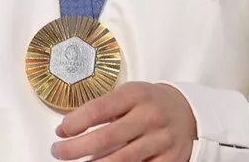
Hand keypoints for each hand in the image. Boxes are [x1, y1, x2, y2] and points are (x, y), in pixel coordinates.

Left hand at [51, 82, 196, 160]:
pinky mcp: (169, 159)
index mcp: (137, 95)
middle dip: (75, 149)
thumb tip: (66, 128)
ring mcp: (160, 140)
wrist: (190, 112)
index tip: (61, 131)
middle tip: (59, 152)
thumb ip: (102, 108)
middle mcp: (149, 116)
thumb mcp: (130, 94)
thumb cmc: (152, 103)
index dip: (75, 122)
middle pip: (105, 138)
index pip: (98, 109)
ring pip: (119, 160)